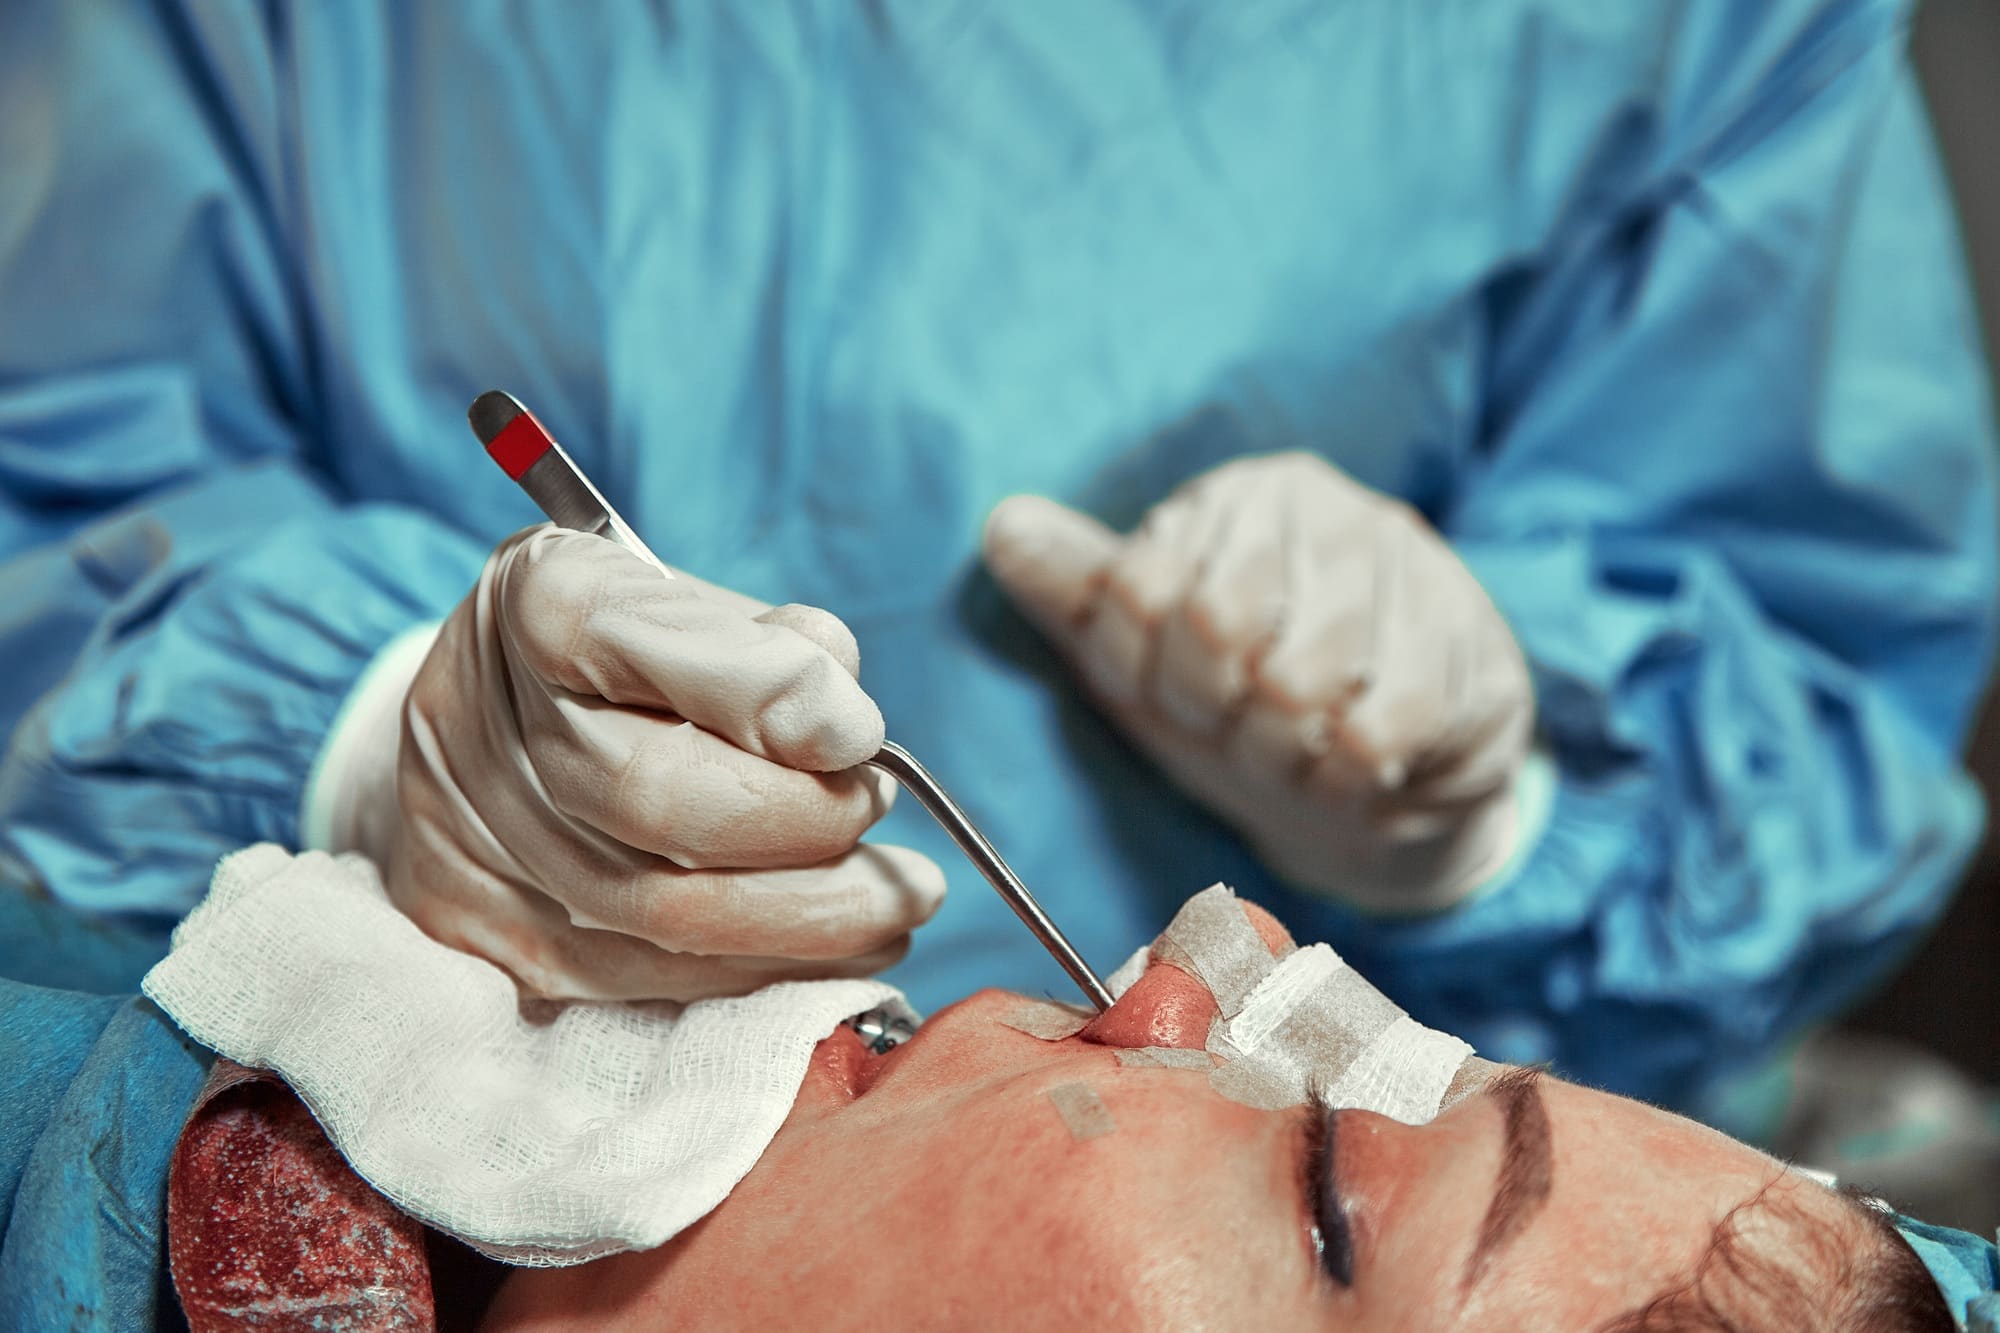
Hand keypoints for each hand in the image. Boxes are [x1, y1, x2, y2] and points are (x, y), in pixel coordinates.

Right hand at [360, 526, 944, 999]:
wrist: (493, 728)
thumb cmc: (627, 655)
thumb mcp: (700, 602)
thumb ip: (770, 644)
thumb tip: (840, 722)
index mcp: (544, 601)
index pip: (640, 637)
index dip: (760, 692)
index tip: (858, 733)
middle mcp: (486, 722)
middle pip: (652, 794)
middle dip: (801, 820)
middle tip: (876, 806)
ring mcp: (478, 845)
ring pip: (659, 911)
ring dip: (810, 918)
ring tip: (899, 900)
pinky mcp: (494, 941)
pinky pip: (649, 980)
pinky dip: (765, 970)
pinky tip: (844, 947)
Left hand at [983, 452, 1531, 910]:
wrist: (1394, 779)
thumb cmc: (1255, 706)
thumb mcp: (1154, 656)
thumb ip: (1082, 592)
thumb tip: (1001, 526)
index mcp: (1240, 498)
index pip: (1141, 591)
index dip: (1148, 680)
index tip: (1186, 703)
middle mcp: (1326, 508)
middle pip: (1213, 627)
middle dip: (1214, 717)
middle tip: (1244, 732)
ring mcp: (1408, 570)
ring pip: (1292, 684)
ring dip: (1279, 756)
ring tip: (1300, 752)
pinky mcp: (1470, 648)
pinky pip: (1370, 732)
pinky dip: (1344, 779)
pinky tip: (1354, 771)